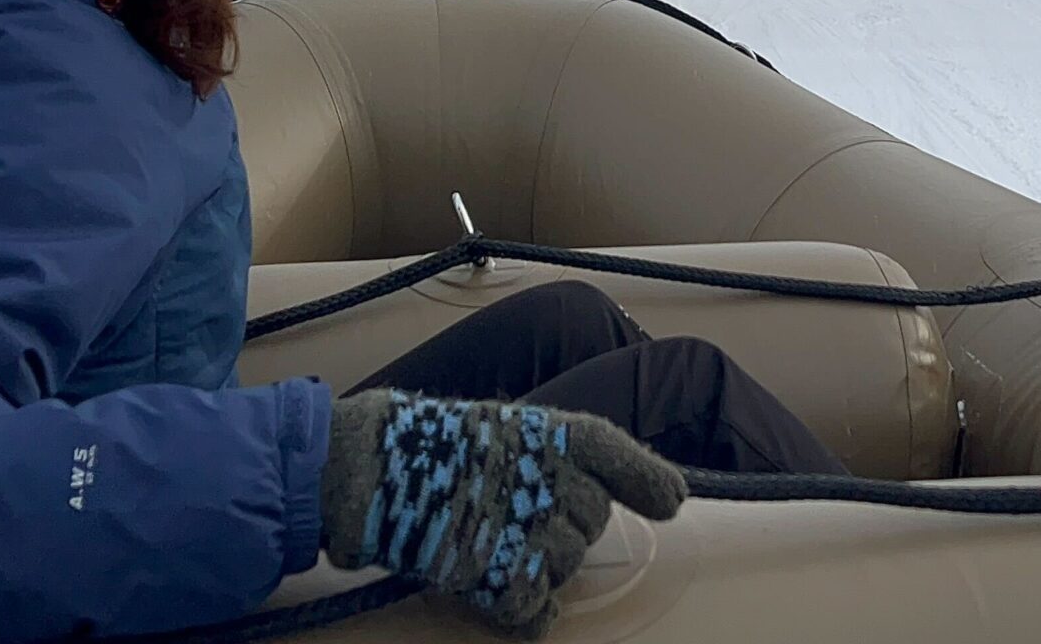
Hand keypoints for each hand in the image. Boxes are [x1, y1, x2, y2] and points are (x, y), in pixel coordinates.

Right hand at [322, 390, 685, 637]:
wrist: (368, 471)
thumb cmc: (429, 447)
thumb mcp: (502, 432)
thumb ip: (557, 459)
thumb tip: (627, 494)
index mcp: (554, 434)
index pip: (616, 453)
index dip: (647, 478)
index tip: (672, 502)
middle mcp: (555, 479)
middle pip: (592, 521)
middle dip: (565, 525)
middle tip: (514, 514)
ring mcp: (533, 528)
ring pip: (566, 564)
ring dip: (539, 564)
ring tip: (490, 541)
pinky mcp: (504, 574)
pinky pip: (536, 607)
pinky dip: (523, 609)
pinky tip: (499, 590)